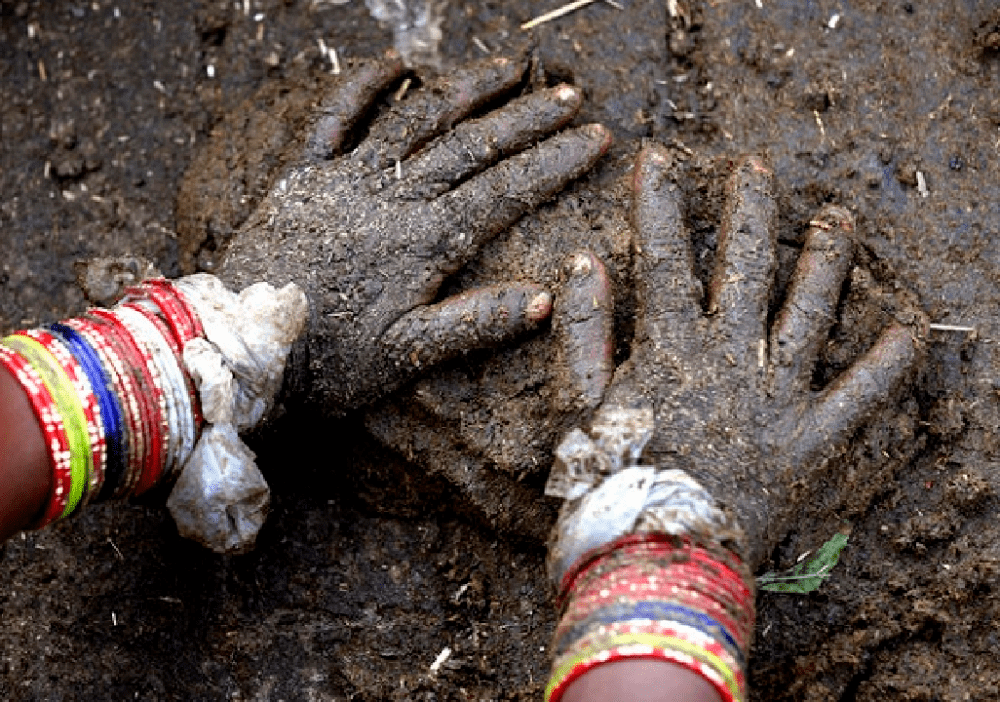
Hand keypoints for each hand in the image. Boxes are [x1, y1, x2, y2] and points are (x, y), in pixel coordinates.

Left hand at [198, 54, 609, 411]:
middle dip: (526, 118)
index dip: (553, 163)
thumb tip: (546, 299)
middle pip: (471, 145)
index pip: (504, 191)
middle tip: (570, 95)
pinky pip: (335, 118)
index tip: (594, 138)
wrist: (240, 347)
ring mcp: (344, 180)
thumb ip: (475, 323)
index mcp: (421, 242)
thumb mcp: (406, 358)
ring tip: (509, 66)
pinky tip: (396, 65)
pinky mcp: (303, 176)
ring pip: (416, 119)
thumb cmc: (326, 363)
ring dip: (466, 88)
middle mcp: (389, 198)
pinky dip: (364, 87)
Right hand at [560, 145, 926, 567]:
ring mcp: (776, 396)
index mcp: (669, 346)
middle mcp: (730, 358)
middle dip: (749, 210)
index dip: (659, 204)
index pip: (663, 257)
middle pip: (744, 267)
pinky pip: (858, 395)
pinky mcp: (811, 440)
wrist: (657, 558)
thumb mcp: (580, 404)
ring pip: (808, 311)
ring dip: (825, 260)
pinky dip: (887, 363)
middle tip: (757, 166)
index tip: (657, 158)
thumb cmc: (609, 485)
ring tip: (839, 216)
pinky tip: (911, 326)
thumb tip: (582, 260)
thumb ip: (582, 329)